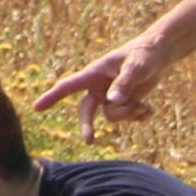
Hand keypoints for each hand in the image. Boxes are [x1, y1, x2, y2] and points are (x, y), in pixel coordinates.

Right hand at [33, 40, 162, 140]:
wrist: (159, 55)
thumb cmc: (144, 55)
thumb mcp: (137, 66)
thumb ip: (124, 83)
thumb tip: (112, 100)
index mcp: (94, 74)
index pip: (68, 86)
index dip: (51, 97)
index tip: (36, 108)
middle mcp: (98, 88)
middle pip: (86, 111)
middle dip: (88, 125)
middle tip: (89, 141)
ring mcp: (110, 97)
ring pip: (111, 117)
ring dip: (128, 114)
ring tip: (145, 106)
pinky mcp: (122, 104)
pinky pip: (125, 119)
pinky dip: (138, 117)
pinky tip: (148, 109)